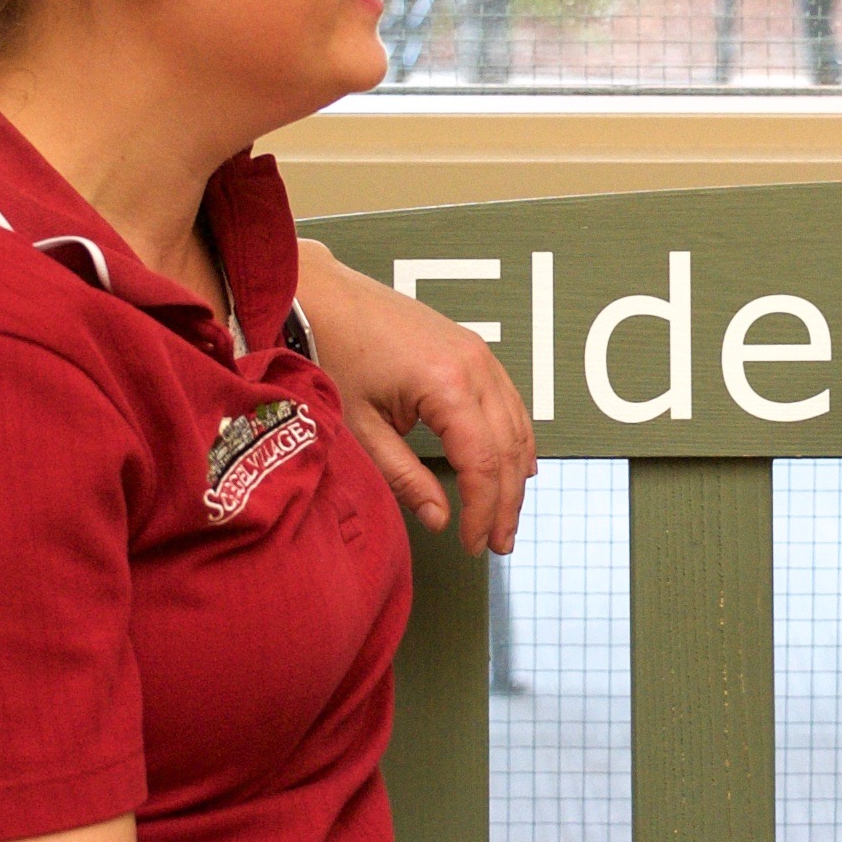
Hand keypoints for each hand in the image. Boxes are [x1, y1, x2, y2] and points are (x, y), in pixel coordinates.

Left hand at [294, 243, 533, 554]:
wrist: (325, 297)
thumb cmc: (334, 353)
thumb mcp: (360, 428)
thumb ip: (404, 477)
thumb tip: (439, 518)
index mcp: (448, 384)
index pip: (483, 463)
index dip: (483, 510)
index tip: (475, 544)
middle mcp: (476, 366)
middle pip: (507, 449)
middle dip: (506, 502)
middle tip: (498, 543)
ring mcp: (479, 354)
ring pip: (516, 426)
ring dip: (514, 476)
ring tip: (507, 516)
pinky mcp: (473, 350)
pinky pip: (509, 403)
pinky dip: (515, 440)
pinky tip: (516, 466)